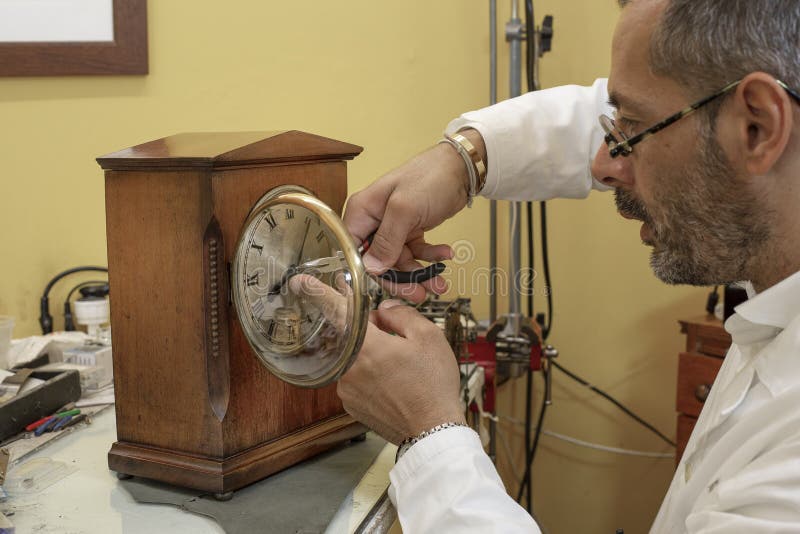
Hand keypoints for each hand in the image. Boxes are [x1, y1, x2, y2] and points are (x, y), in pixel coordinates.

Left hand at [289, 276, 464, 443]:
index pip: (336, 311)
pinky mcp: (352, 405)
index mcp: (366, 347)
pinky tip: (396, 384)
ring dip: (373, 355)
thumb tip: (384, 311)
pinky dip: (372, 376)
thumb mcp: (428, 337)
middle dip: (372, 331)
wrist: (433, 432)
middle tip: (397, 339)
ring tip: (402, 368)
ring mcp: (348, 390)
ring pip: (355, 358)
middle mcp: (349, 369)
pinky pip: (357, 379)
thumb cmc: (433, 386)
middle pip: (352, 336)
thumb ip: (401, 314)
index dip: (319, 293)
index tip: (301, 282)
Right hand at [344, 129, 485, 301]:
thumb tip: (371, 267)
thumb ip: (387, 240)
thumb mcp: (405, 210)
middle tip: (419, 293)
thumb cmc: (430, 177)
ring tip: (438, 282)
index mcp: (362, 211)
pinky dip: (430, 257)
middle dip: (400, 278)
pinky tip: (445, 255)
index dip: (367, 271)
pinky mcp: (410, 229)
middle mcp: (374, 220)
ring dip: (419, 273)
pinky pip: (415, 252)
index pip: (354, 250)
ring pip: (399, 261)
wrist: (461, 168)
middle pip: (379, 261)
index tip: (386, 288)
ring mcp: (392, 226)